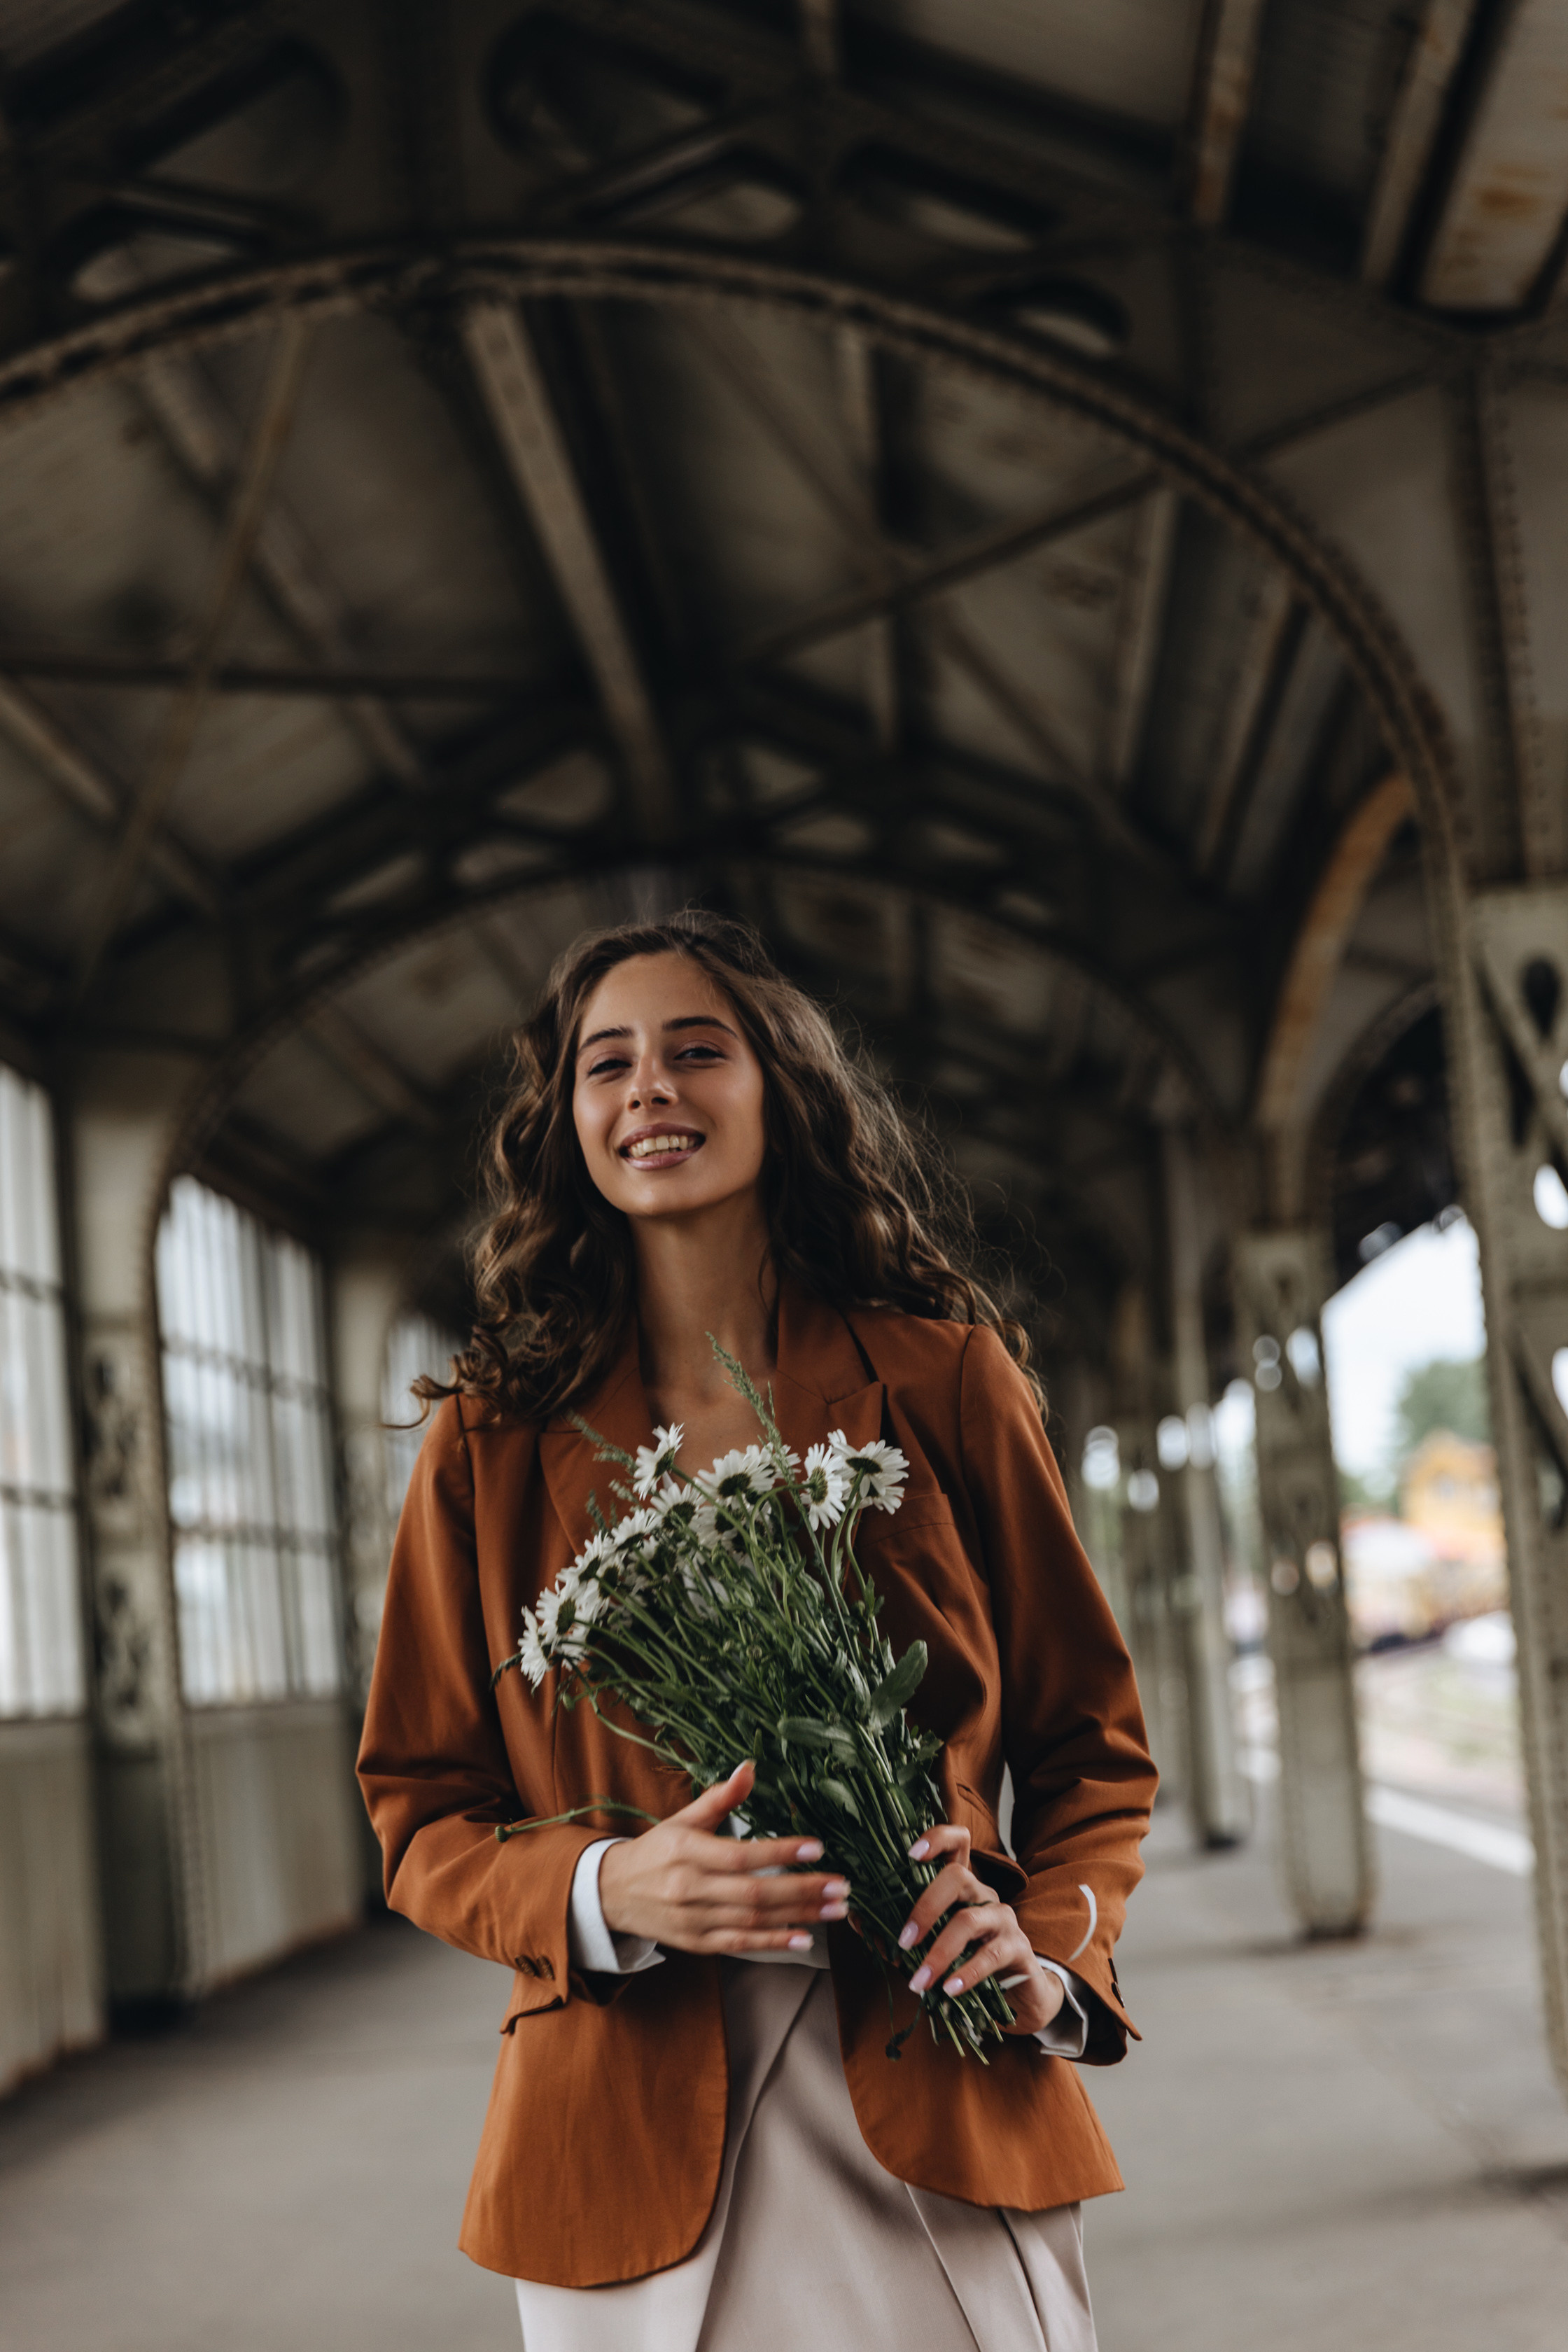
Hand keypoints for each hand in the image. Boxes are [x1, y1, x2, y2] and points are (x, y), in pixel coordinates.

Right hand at [597, 1762, 849, 1955]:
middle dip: (802, 1890)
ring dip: (799, 1916)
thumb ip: (720, 1797)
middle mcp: (690, 1889)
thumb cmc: (657, 1850)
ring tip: (836, 1909)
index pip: (741, 1855)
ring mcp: (695, 1920)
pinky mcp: (698, 1943)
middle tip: (841, 1886)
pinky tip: (805, 1938)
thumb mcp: (684, 1819)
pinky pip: (741, 1944)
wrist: (613, 1893)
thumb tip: (750, 1766)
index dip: (780, 1852)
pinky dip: (773, 1942)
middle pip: (754, 1892)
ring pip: (753, 1920)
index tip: (817, 1847)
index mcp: (687, 1852)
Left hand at [896, 1823, 1064, 2036]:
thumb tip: (856, 1919)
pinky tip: (949, 1989)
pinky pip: (991, 1955)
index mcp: (962, 1887)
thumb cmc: (965, 1962)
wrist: (1017, 1995)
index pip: (957, 1842)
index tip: (911, 1853)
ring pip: (969, 1920)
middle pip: (958, 1876)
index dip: (937, 1839)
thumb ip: (897, 1932)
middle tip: (903, 1942)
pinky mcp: (1018, 1948)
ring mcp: (1004, 1919)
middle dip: (925, 1907)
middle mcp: (984, 1894)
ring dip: (939, 1952)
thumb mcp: (930, 1945)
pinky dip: (966, 1972)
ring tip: (919, 1981)